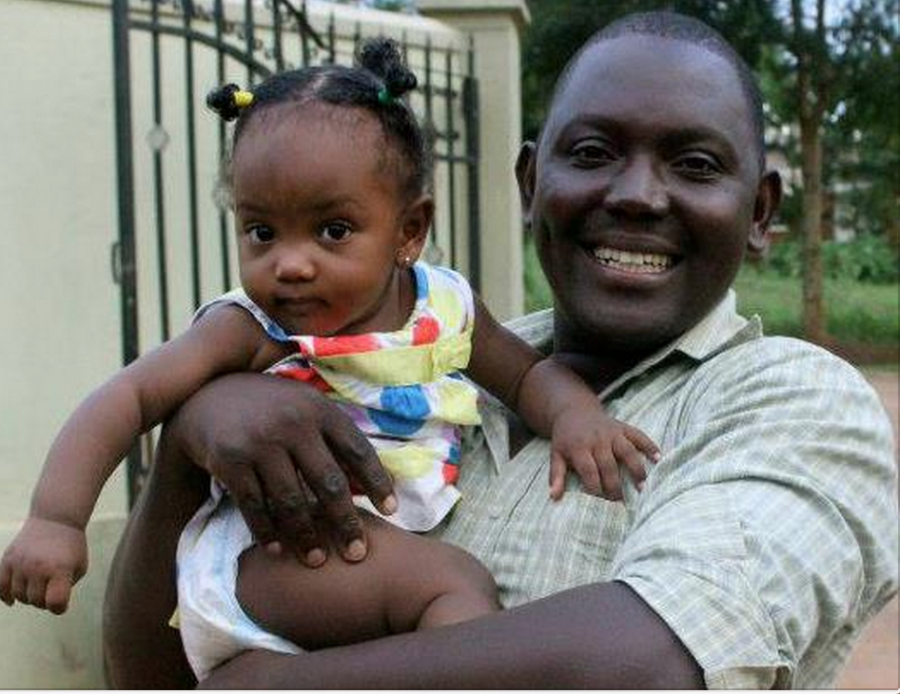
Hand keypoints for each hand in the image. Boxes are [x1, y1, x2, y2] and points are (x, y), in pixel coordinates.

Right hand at [0, 516, 87, 613]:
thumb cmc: (71, 547)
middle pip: (36, 601)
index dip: (59, 608)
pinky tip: (12, 600)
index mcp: (60, 570)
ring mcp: (20, 563)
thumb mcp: (79, 566)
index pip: (55, 603)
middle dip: (44, 600)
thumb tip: (51, 606)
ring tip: (38, 585)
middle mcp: (38, 567)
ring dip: (28, 596)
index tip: (62, 602)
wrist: (56, 519)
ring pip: (18, 595)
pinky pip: (0, 585)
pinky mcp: (8, 559)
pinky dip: (5, 595)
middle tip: (50, 589)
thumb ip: (66, 589)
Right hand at [171, 373, 395, 565]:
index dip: (378, 482)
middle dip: (345, 522)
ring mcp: (260, 442)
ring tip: (317, 559)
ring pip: (291, 500)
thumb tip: (369, 482)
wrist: (209, 395)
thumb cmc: (272, 408)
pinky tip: (278, 549)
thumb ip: (334, 438)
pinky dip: (267, 531)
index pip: (358, 450)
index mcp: (319, 410)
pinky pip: (254, 506)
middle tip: (357, 553)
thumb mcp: (306, 407)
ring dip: (306, 536)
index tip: (391, 511)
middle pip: (328, 482)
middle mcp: (293, 424)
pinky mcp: (231, 460)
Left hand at [549, 406, 659, 500]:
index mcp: (579, 448)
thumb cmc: (565, 439)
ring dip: (636, 469)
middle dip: (615, 486)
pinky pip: (639, 435)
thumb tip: (553, 497)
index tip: (601, 504)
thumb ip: (556, 475)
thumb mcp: (556, 455)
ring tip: (642, 487)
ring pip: (627, 451)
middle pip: (609, 466)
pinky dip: (649, 446)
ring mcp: (612, 432)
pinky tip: (659, 458)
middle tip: (621, 503)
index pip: (590, 472)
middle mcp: (597, 439)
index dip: (595, 489)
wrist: (574, 411)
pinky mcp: (623, 427)